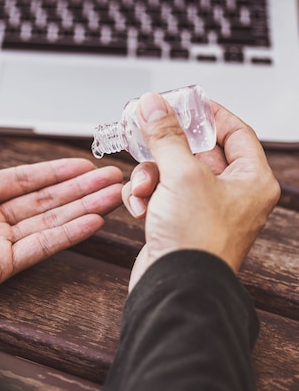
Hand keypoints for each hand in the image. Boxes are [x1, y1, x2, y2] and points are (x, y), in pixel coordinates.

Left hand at [0, 133, 122, 308]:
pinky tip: (90, 222)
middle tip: (113, 179)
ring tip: (112, 196)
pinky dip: (65, 235)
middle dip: (78, 189)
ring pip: (47, 222)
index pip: (23, 180)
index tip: (83, 164)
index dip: (54, 172)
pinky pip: (36, 248)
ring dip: (81, 209)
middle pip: (43, 200)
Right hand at [121, 93, 279, 291]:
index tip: (184, 102)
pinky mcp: (178, 224)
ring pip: (171, 173)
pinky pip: (160, 195)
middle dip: (166, 148)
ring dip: (149, 176)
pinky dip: (145, 196)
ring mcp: (203, 210)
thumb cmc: (196, 241)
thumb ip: (166, 136)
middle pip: (196, 153)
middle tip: (146, 129)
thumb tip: (155, 105)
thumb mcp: (181, 175)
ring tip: (142, 187)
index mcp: (251, 181)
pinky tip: (139, 207)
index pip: (235, 133)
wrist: (176, 288)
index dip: (209, 114)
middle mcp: (230, 195)